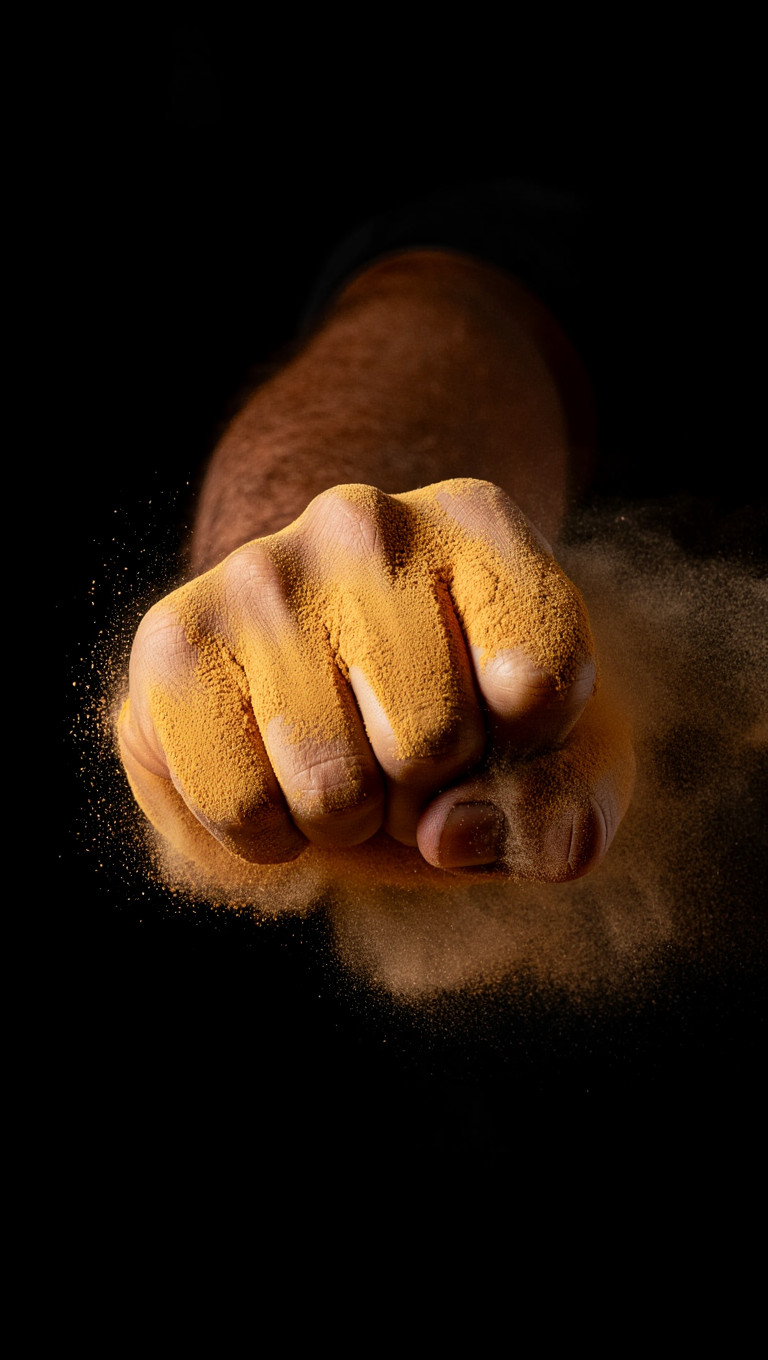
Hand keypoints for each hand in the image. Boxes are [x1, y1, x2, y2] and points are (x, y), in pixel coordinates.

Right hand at [118, 479, 633, 882]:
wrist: (330, 690)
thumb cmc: (464, 719)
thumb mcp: (561, 761)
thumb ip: (566, 809)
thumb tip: (449, 832)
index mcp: (477, 527)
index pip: (541, 685)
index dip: (531, 747)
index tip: (507, 716)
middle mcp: (364, 526)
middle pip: (432, 742)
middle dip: (429, 790)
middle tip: (405, 749)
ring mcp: (259, 575)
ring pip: (333, 787)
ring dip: (347, 820)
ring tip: (341, 758)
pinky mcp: (173, 642)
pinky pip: (241, 810)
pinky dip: (271, 838)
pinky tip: (275, 775)